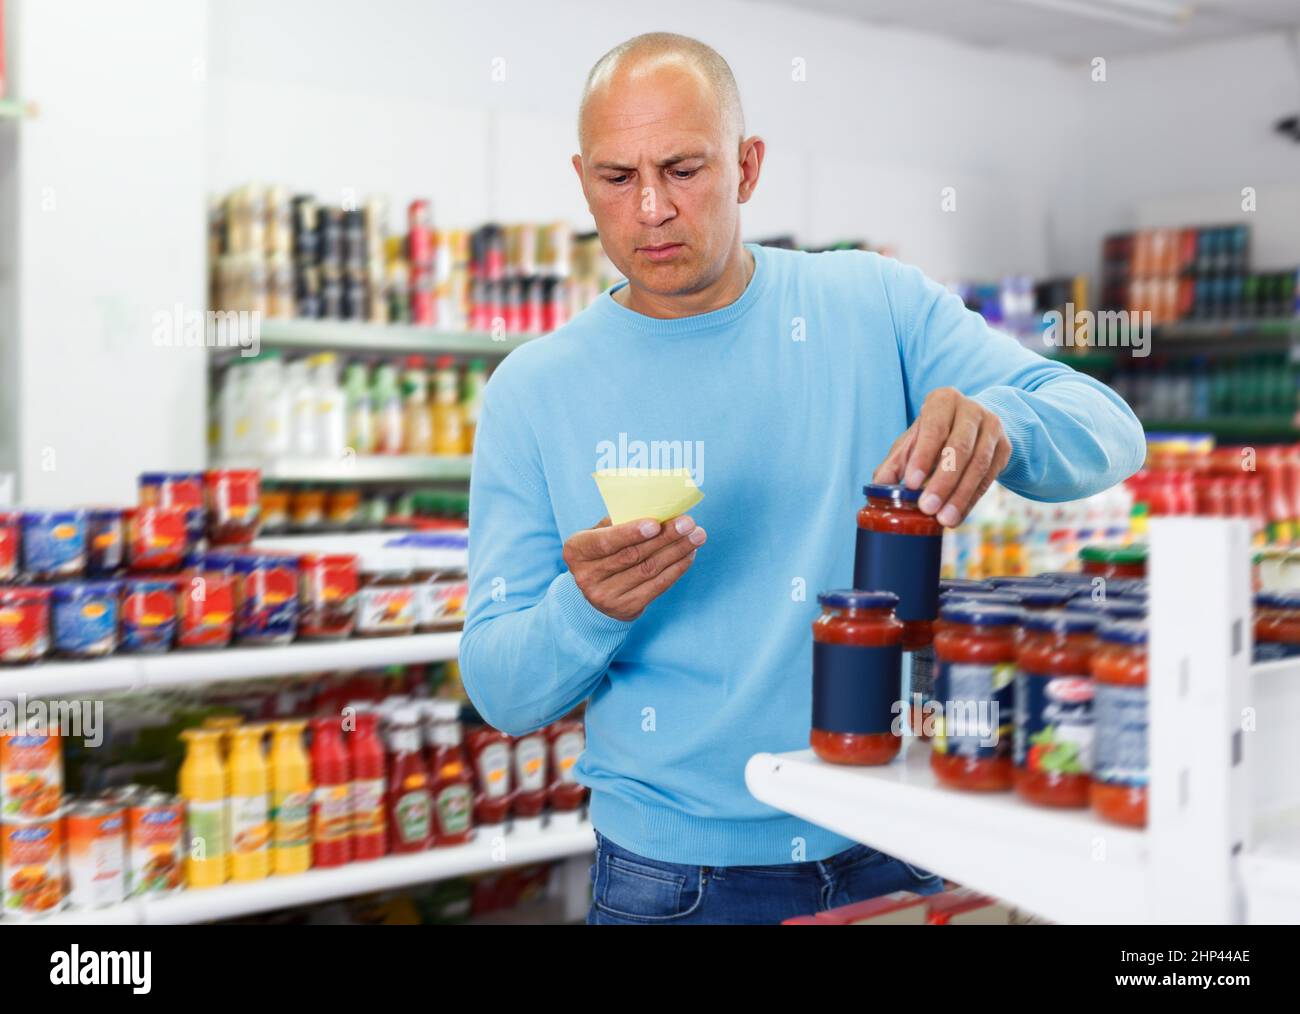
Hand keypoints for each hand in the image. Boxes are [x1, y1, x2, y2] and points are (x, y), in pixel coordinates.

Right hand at [562, 514, 706, 620]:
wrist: (595, 593)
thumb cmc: (602, 552)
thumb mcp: (599, 534)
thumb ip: (619, 522)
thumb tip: (655, 508)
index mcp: (576, 550)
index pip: (605, 542)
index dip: (631, 532)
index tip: (656, 524)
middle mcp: (587, 576)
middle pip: (633, 555)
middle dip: (665, 537)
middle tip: (688, 523)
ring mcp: (606, 596)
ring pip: (648, 569)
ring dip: (676, 551)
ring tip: (696, 536)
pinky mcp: (626, 608)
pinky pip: (657, 586)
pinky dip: (676, 568)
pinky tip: (689, 554)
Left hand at [873, 387, 1010, 526]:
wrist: (973, 426)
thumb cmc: (934, 433)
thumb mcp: (913, 442)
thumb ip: (895, 463)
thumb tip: (878, 488)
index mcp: (944, 400)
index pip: (934, 428)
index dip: (923, 456)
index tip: (911, 483)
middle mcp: (972, 409)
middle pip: (960, 447)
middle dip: (943, 481)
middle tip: (927, 508)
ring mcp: (992, 428)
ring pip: (978, 465)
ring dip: (960, 496)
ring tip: (943, 519)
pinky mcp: (1005, 448)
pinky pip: (989, 477)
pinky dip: (971, 500)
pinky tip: (957, 516)